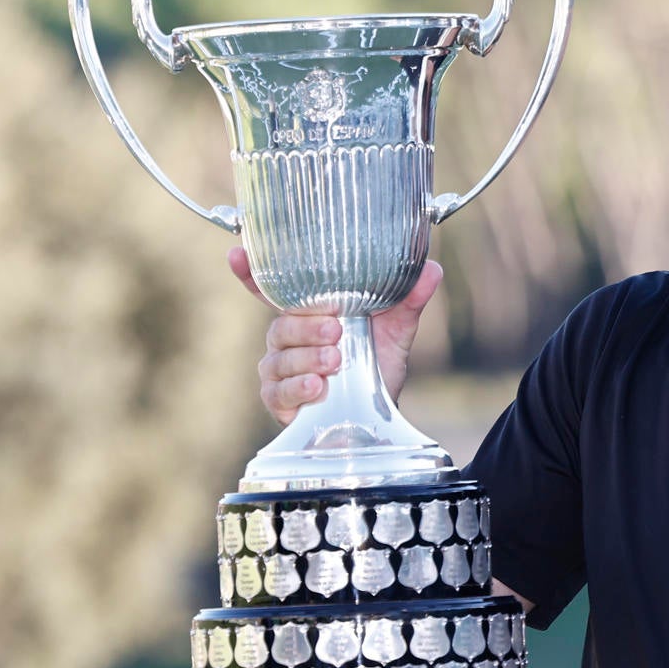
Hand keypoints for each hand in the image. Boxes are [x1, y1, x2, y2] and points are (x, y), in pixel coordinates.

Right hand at [230, 248, 443, 425]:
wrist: (379, 412)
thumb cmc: (377, 363)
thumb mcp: (396, 330)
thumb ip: (408, 300)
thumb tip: (431, 269)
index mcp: (309, 313)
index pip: (273, 288)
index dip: (251, 272)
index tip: (237, 255)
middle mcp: (288, 338)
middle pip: (282, 324)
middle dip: (306, 326)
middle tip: (335, 331)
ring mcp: (280, 369)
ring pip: (279, 357)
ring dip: (307, 358)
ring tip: (335, 361)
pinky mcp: (279, 400)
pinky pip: (278, 391)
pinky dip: (298, 387)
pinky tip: (317, 387)